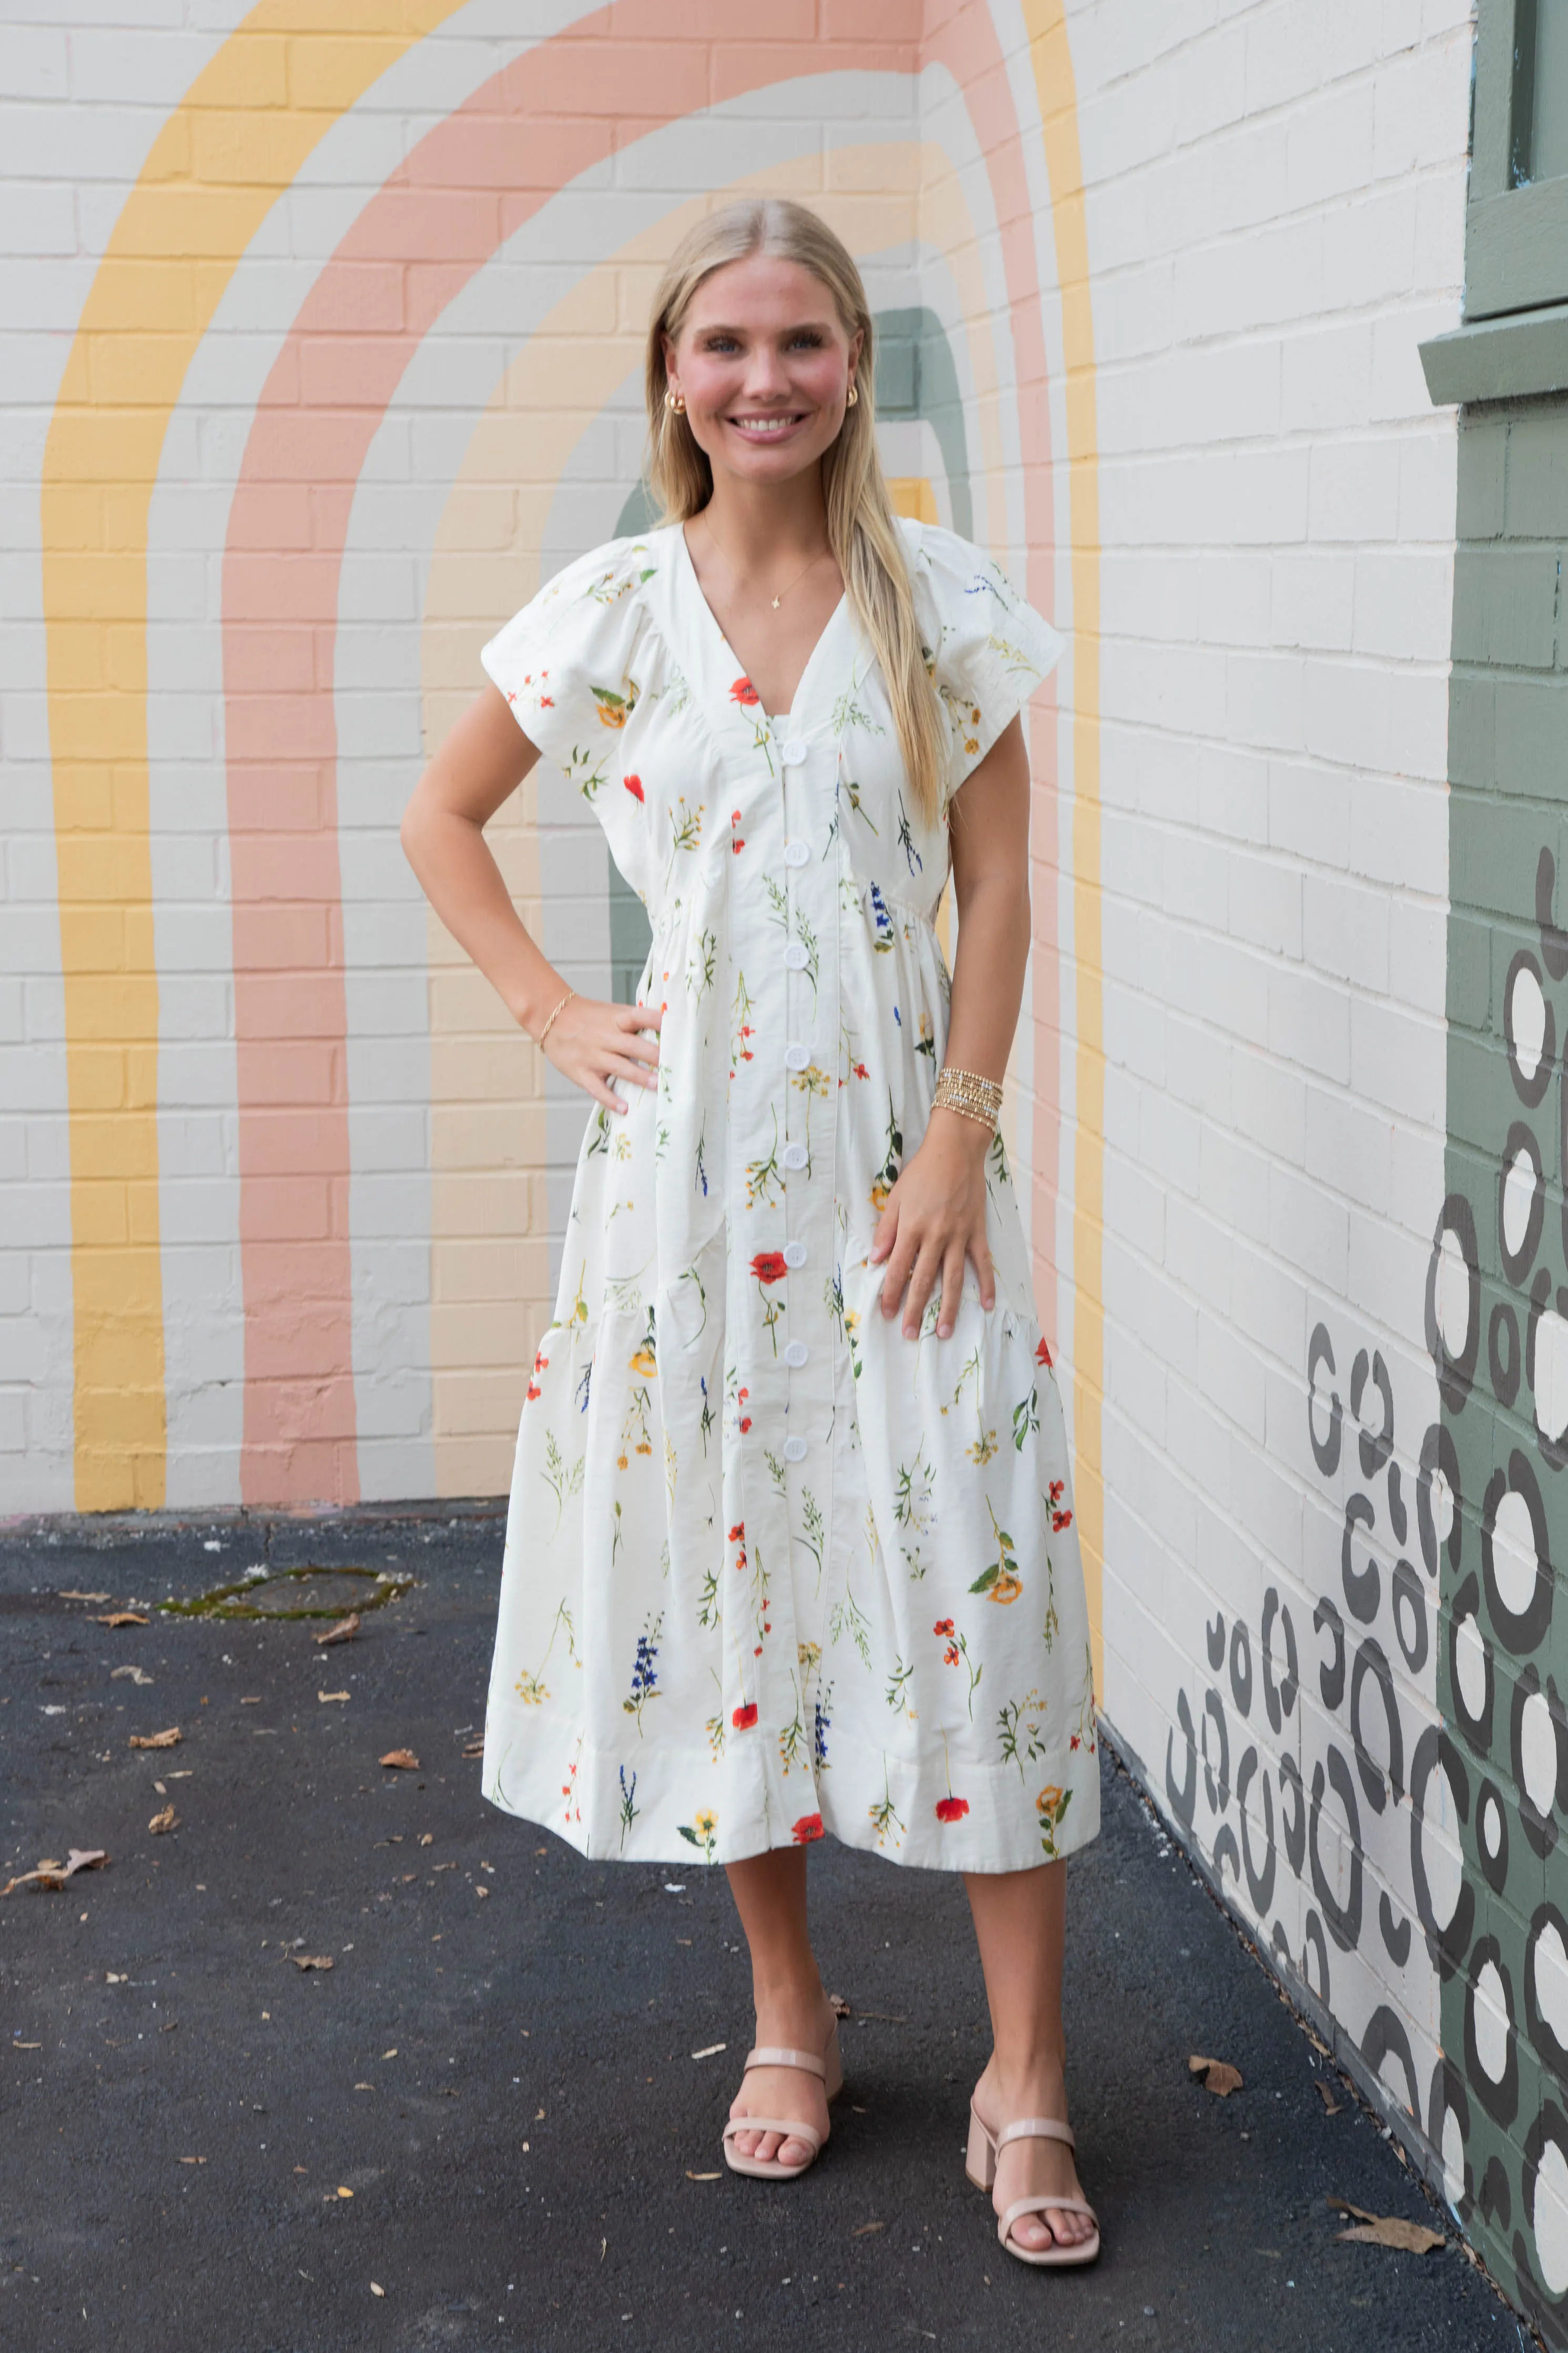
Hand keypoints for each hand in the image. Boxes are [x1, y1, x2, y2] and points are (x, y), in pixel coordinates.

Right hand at [538, 993, 661, 1113]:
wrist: (551, 1018)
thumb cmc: (587, 1017)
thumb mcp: (611, 1012)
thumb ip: (633, 1023)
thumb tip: (665, 1031)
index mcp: (616, 1019)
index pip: (639, 1016)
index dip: (656, 1021)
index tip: (673, 1028)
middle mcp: (605, 1037)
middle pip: (633, 1045)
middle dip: (654, 1056)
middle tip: (672, 1065)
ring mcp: (592, 1056)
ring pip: (619, 1067)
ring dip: (639, 1077)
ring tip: (657, 1085)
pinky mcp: (581, 1072)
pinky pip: (597, 1089)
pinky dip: (610, 1099)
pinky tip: (625, 1108)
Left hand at [869, 1108, 994, 1338]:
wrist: (955, 1150)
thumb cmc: (921, 1173)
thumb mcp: (896, 1198)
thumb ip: (886, 1231)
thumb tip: (875, 1261)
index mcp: (912, 1227)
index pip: (898, 1268)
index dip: (890, 1293)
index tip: (886, 1314)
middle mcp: (935, 1235)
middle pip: (923, 1280)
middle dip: (915, 1310)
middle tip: (909, 1334)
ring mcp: (959, 1235)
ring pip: (952, 1278)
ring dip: (949, 1308)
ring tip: (944, 1333)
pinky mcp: (977, 1232)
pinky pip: (982, 1263)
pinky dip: (986, 1284)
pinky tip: (988, 1305)